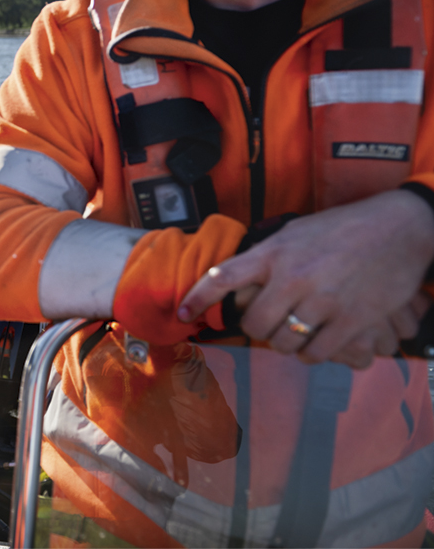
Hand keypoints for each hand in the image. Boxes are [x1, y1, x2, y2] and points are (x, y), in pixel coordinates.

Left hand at [178, 190, 433, 364]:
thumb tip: (238, 279)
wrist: (399, 227)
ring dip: (285, 343)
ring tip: (297, 331)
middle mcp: (293, 276)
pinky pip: (315, 353)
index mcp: (274, 252)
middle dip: (257, 329)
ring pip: (282, 343)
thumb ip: (267, 256)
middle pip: (254, 324)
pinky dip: (311, 354)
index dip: (197, 298)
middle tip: (269, 324)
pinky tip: (316, 343)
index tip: (182, 313)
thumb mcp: (295, 232)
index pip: (223, 276)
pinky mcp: (352, 319)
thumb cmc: (343, 228)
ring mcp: (322, 300)